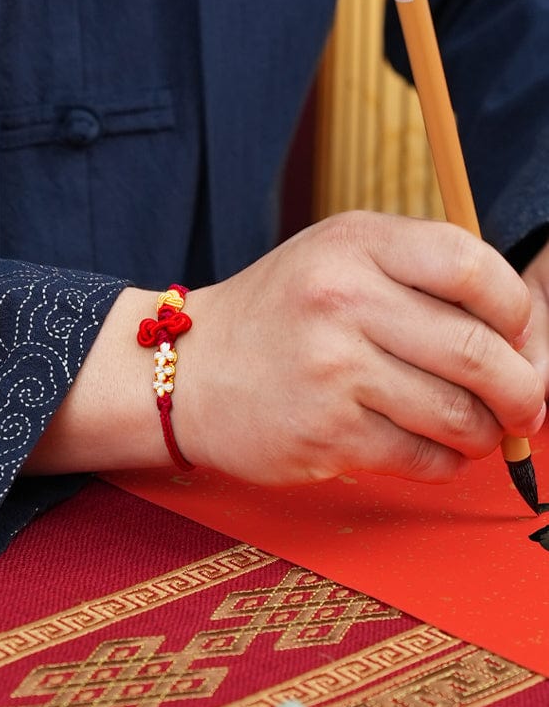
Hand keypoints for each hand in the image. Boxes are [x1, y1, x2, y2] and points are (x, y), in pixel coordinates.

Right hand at [175, 212, 544, 484]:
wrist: (192, 371)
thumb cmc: (279, 316)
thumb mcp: (339, 257)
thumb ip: (421, 274)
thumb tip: (522, 336)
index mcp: (355, 244)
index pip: (473, 268)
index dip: (519, 313)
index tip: (520, 340)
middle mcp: (342, 301)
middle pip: (478, 351)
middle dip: (521, 389)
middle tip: (526, 404)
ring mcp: (333, 371)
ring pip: (458, 415)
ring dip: (485, 432)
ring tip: (478, 430)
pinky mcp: (326, 435)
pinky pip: (422, 458)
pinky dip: (445, 462)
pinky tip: (433, 450)